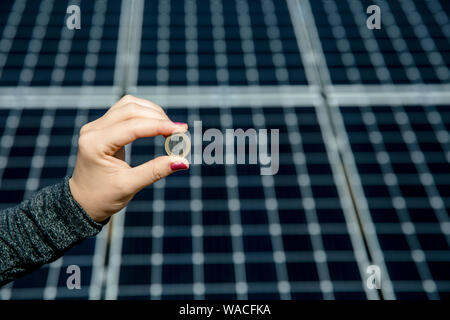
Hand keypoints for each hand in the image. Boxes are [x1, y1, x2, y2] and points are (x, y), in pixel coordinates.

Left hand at [69, 95, 188, 221]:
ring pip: (129, 105)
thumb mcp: (129, 186)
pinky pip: (125, 111)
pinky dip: (144, 114)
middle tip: (179, 131)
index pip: (132, 126)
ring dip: (152, 112)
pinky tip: (157, 124)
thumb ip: (156, 171)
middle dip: (158, 117)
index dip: (159, 126)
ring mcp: (96, 126)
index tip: (181, 130)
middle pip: (131, 109)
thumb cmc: (102, 197)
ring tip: (169, 128)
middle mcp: (93, 130)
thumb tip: (182, 161)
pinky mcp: (102, 127)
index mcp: (95, 144)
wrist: (82, 202)